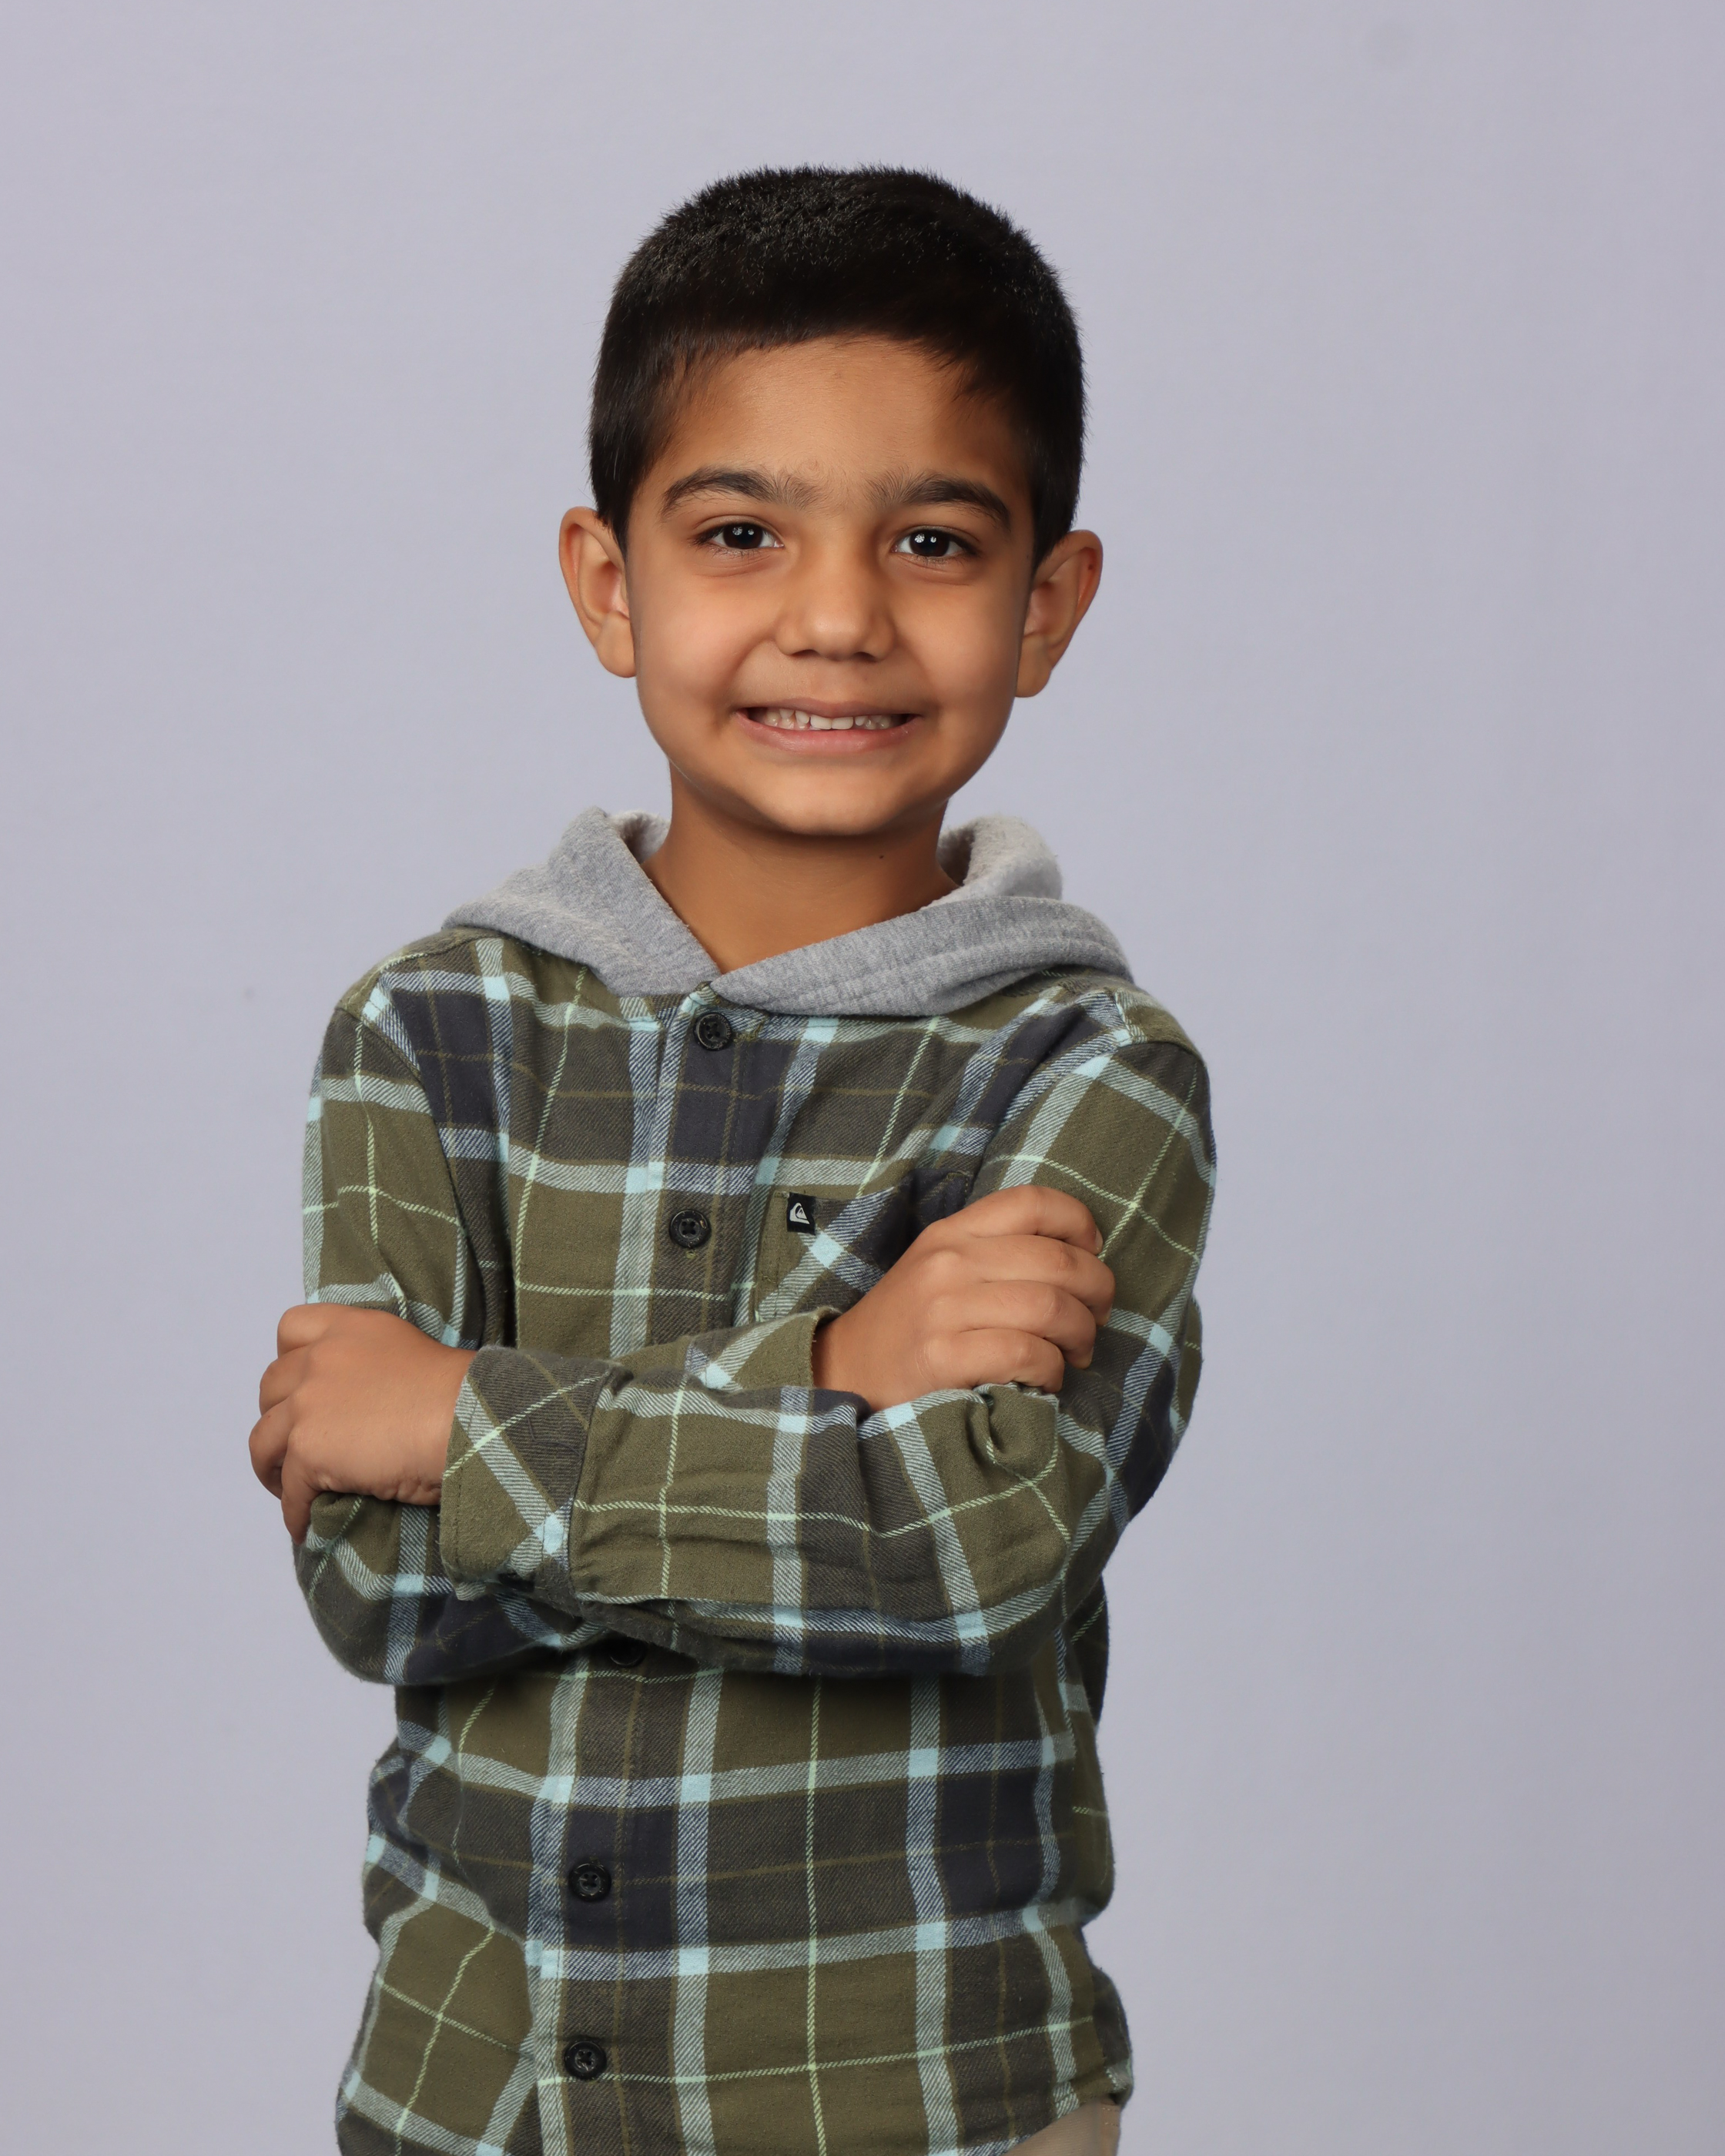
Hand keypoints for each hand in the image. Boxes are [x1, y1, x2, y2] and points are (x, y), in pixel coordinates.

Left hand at [249, 1305, 475, 1542]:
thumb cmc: (463, 1395)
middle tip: (294, 1446)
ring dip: (272, 1467)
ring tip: (288, 1489)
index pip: (293, 1328)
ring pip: (263, 1441)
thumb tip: (368, 1406)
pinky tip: (307, 1527)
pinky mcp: (308, 1451)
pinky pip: (289, 1491)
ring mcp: (309, 1404)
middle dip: (278, 1417)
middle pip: (271, 1387)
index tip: (302, 1387)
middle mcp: (322, 1358)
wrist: (469, 1419)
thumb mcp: (413, 1355)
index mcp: (350, 1328)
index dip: (291, 1361)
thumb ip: (377, 1366)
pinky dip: (295, 1512)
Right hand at [812, 1186, 1112, 1411]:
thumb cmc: (909, 1326)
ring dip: (1080, 1335)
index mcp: (952, 1232)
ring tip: (1076, 1352)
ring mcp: (943, 1309)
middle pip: (1058, 1260)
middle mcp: (948, 1262)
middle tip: (1097, 1318)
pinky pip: (1026, 1353)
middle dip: (1098, 1293)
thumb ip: (996, 1252)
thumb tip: (1081, 1256)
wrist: (844, 1375)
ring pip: (1050, 1307)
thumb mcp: (940, 1268)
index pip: (1032, 1202)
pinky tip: (1046, 1378)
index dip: (1079, 1222)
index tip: (1093, 1252)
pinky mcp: (942, 1357)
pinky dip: (1051, 1369)